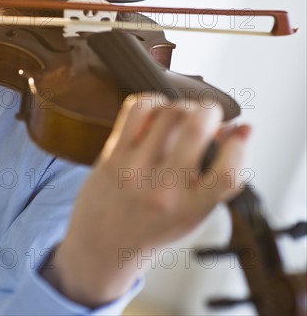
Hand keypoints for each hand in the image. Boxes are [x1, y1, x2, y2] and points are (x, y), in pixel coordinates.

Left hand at [42, 94, 250, 306]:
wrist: (104, 246)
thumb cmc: (155, 226)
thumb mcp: (194, 212)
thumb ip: (219, 175)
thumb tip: (243, 128)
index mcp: (191, 210)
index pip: (228, 173)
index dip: (240, 146)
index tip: (237, 135)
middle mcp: (163, 190)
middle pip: (196, 129)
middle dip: (210, 110)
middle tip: (210, 114)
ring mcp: (135, 171)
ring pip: (169, 112)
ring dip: (184, 105)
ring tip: (184, 114)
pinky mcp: (113, 156)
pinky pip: (138, 109)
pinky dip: (155, 100)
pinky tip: (159, 110)